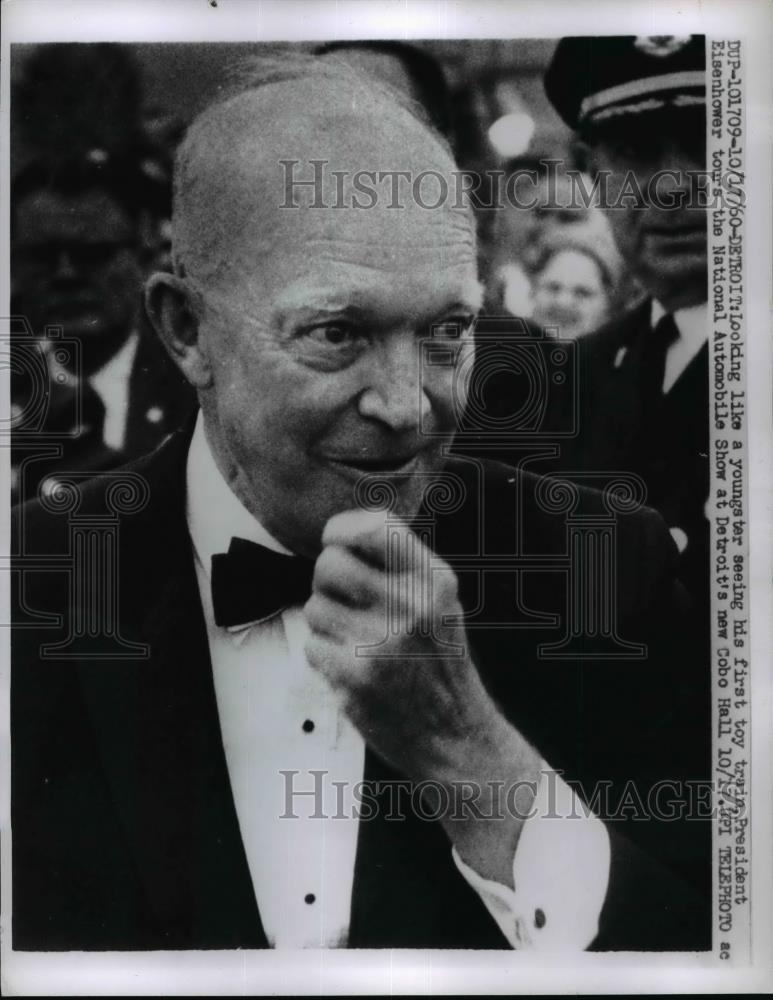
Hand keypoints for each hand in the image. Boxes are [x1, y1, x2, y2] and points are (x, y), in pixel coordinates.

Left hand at [304, 509, 541, 884]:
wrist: (455, 737)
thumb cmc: (440, 665)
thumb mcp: (440, 604)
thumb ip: (400, 568)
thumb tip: (339, 537)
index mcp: (433, 581)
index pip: (376, 527)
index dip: (342, 529)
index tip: (335, 541)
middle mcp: (411, 606)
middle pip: (329, 564)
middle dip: (327, 582)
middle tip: (346, 604)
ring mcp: (381, 642)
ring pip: (315, 607)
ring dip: (326, 625)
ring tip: (358, 643)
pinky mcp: (356, 677)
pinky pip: (312, 645)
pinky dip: (325, 657)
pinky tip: (354, 670)